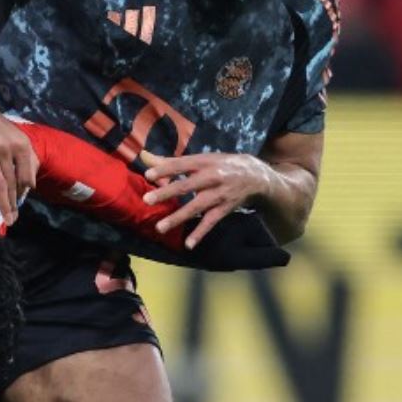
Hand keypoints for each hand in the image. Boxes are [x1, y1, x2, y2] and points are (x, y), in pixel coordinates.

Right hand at [0, 99, 38, 226]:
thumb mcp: (13, 135)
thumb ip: (22, 157)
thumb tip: (29, 184)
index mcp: (21, 144)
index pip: (25, 175)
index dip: (21, 193)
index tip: (17, 206)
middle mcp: (8, 149)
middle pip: (12, 182)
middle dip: (13, 204)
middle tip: (12, 220)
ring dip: (3, 204)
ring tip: (4, 219)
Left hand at [140, 152, 275, 249]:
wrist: (257, 177)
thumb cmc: (222, 165)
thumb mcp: (202, 159)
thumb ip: (171, 161)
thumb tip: (144, 156)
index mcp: (205, 162)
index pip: (182, 164)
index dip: (166, 169)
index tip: (148, 175)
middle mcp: (213, 177)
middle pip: (187, 185)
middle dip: (167, 192)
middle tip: (147, 200)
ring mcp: (220, 194)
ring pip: (197, 206)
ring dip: (178, 217)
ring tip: (160, 227)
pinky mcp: (225, 208)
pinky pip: (211, 222)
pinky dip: (200, 233)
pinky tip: (188, 244)